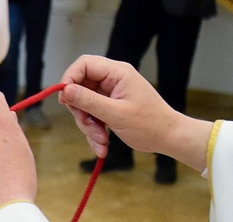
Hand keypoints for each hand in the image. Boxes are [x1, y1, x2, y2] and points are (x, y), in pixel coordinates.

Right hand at [58, 55, 211, 170]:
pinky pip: (93, 116)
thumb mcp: (116, 114)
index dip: (70, 78)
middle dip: (81, 111)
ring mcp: (111, 94)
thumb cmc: (149, 124)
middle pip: (81, 87)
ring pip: (85, 105)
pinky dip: (94, 132)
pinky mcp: (110, 107)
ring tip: (101, 142)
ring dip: (88, 126)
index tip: (64, 100)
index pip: (84, 64)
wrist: (168, 138)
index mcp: (117, 73)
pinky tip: (102, 145)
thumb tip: (65, 90)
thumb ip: (89, 101)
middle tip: (88, 126)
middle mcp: (112, 80)